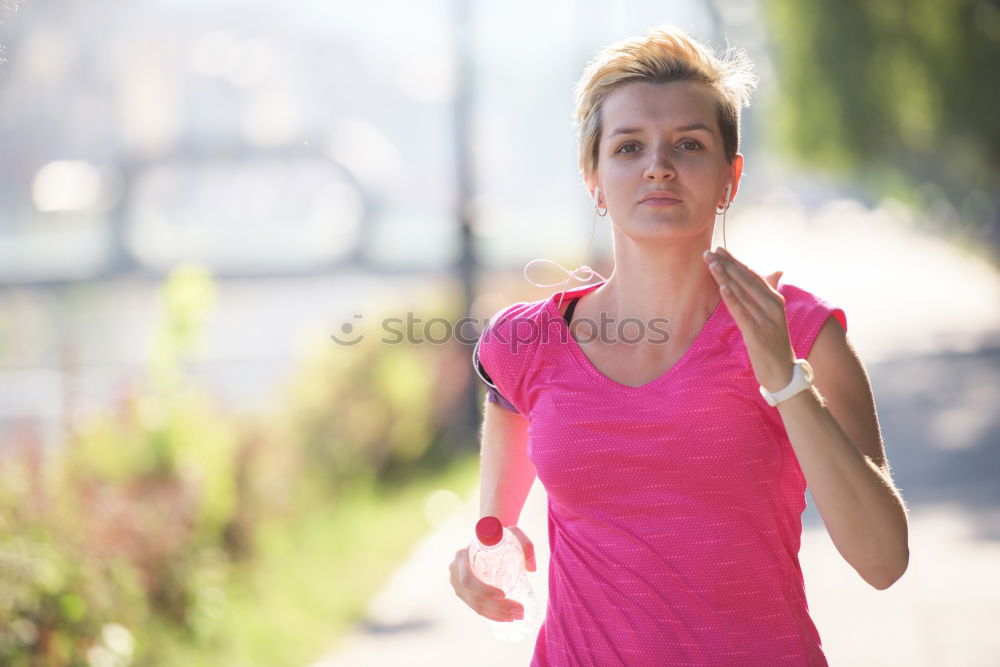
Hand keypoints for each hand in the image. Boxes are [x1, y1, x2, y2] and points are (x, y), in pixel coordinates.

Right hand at [449, 524, 535, 622]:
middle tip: (520, 610)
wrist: (490, 538)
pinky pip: (477, 608)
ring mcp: (458, 585)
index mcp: (461, 556)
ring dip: (497, 615)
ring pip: (476, 606)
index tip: (503, 594)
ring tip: (518, 615)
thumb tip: (532, 569)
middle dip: (497, 608)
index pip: (467, 579)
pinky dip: (492, 615)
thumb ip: (526, 545)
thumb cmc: (501, 535)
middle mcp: (456, 571)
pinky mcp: (465, 593)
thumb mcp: (513, 533)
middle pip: (474, 597)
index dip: (483, 590)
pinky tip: (508, 618)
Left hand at [703, 246, 795, 391]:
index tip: (719, 250)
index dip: (735, 262)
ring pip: (742, 294)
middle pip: (746, 281)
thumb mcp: (772, 316)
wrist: (783, 372)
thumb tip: (775, 271)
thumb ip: (767, 295)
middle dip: (727, 265)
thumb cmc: (774, 344)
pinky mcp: (758, 334)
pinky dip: (732, 300)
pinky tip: (723, 288)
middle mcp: (772, 306)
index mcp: (775, 300)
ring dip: (726, 277)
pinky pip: (743, 313)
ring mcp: (766, 320)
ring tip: (712, 263)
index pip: (752, 275)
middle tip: (709, 252)